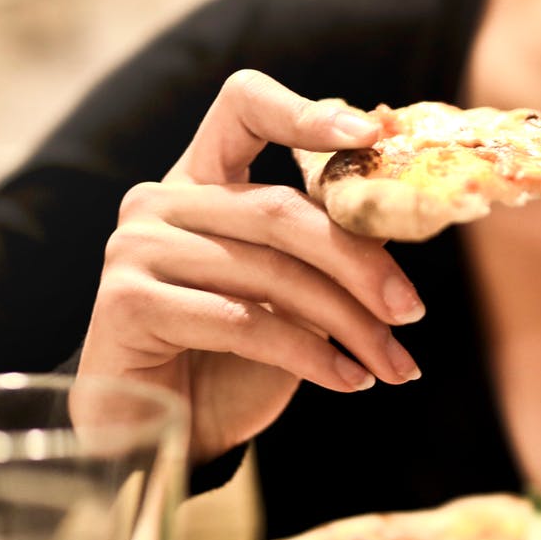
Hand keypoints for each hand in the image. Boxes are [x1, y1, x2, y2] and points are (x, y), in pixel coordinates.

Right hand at [77, 70, 424, 462]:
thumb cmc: (231, 360)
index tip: (371, 134)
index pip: (244, 107)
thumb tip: (398, 217)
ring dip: (348, 324)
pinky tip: (349, 380)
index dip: (306, 113)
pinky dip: (310, 355)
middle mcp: (158, 201)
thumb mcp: (287, 294)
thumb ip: (322, 247)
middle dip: (359, 264)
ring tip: (393, 364)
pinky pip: (242, 321)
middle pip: (280, 210)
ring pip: (270, 272)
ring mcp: (136, 248)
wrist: (168, 432)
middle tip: (412, 310)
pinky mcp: (128, 302)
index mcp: (198, 179)